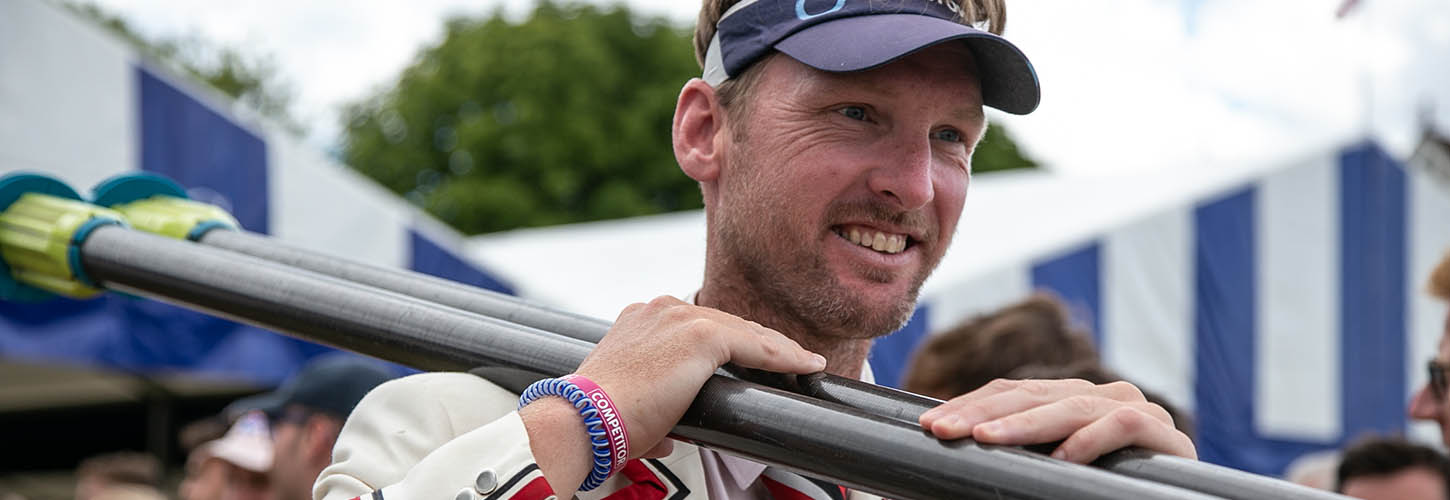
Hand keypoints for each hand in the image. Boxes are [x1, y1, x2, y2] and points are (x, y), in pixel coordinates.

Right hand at [521, 296, 825, 492]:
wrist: (586, 419)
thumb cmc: (601, 421)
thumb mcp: (630, 402)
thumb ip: (653, 409)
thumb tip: (666, 435)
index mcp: (642, 318)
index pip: (701, 324)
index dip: (733, 340)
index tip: (755, 356)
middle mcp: (662, 308)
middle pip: (728, 322)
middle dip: (760, 342)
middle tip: (790, 360)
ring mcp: (682, 317)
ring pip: (746, 330)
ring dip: (779, 349)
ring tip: (805, 363)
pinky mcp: (702, 335)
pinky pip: (756, 346)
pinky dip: (784, 356)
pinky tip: (805, 366)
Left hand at [917, 378, 1195, 462]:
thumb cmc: (1102, 491)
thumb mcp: (1050, 468)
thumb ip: (1021, 455)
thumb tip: (959, 446)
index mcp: (1071, 399)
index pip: (1013, 391)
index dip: (970, 404)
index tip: (930, 424)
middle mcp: (1102, 394)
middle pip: (1032, 394)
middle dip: (982, 413)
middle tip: (944, 430)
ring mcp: (1136, 408)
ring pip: (1071, 406)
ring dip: (1024, 425)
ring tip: (985, 440)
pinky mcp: (1164, 433)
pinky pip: (1122, 425)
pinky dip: (1090, 440)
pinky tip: (1062, 457)